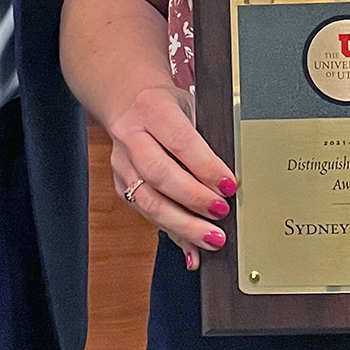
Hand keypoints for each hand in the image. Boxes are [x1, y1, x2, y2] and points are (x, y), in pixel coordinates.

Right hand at [106, 83, 235, 270]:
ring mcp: (122, 163)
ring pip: (148, 201)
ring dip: (183, 225)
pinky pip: (147, 214)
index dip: (206, 167)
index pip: (181, 142)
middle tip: (221, 212)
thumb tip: (229, 180)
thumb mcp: (191, 107)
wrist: (128, 101)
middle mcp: (131, 136)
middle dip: (193, 199)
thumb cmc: (166, 106)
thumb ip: (206, 139)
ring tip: (211, 237)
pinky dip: (173, 233)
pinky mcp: (120, 185)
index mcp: (152, 109)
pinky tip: (192, 249)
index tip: (229, 185)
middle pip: (159, 175)